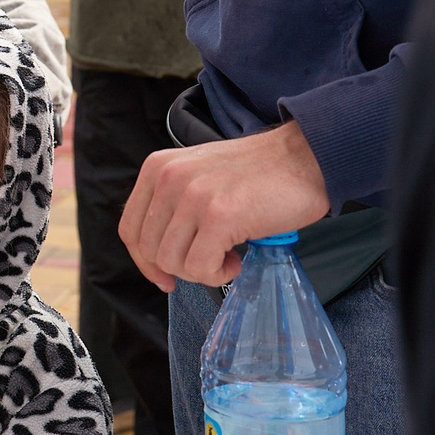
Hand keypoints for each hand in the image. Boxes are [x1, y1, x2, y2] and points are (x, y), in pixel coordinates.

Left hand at [120, 122, 331, 290]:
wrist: (303, 157)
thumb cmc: (258, 173)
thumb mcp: (198, 176)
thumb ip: (172, 204)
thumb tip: (158, 254)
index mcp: (158, 168)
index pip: (130, 229)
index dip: (145, 262)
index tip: (165, 276)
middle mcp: (169, 179)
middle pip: (151, 250)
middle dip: (180, 268)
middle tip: (211, 259)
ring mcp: (193, 196)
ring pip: (173, 262)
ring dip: (202, 271)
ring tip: (227, 255)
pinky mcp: (220, 216)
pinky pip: (200, 267)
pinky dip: (218, 274)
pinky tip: (236, 260)